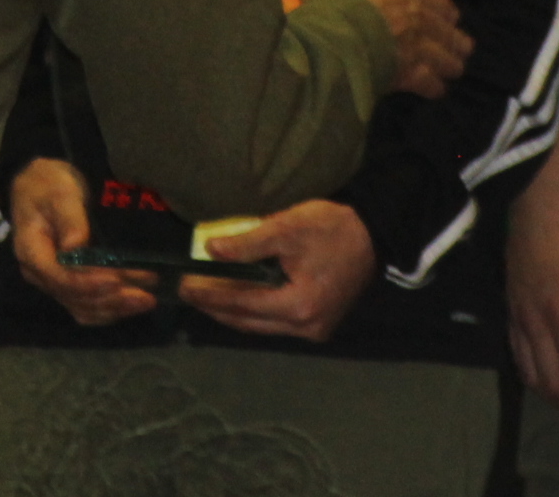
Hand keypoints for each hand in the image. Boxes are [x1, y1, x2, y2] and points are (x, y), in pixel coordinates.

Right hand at [8, 158, 158, 325]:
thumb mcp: (58, 192)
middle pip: (75, 298)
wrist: (40, 185)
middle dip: (112, 299)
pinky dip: (110, 309)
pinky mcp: (68, 283)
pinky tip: (132, 304)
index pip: (61, 278)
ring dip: (115, 308)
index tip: (118, 280)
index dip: (89, 283)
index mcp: (33, 253)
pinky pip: (87, 306)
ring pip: (84, 308)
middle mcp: (41, 275)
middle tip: (145, 295)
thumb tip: (75, 245)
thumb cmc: (48, 184)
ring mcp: (55, 282)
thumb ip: (68, 218)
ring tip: (146, 301)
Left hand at [179, 199, 374, 340]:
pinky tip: (239, 298)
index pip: (241, 304)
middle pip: (250, 322)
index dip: (210, 296)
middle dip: (217, 309)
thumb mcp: (287, 228)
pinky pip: (278, 323)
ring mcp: (315, 330)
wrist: (374, 235)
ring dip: (235, 312)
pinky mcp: (320, 325)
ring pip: (262, 326)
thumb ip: (247, 243)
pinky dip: (256, 311)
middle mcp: (306, 327)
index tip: (184, 287)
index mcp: (298, 306)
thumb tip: (210, 251)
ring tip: (207, 297)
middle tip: (189, 294)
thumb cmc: (331, 228)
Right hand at [280, 0, 472, 98]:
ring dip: (449, 63)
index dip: (440, 7)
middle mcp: (417, 16)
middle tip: (459, 46)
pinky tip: (434, 90)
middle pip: (447, 30)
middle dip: (453, 38)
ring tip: (452, 69)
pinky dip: (434, 88)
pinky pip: (432, 85)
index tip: (448, 14)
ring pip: (448, 58)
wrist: (339, 34)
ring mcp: (418, 47)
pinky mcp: (411, 76)